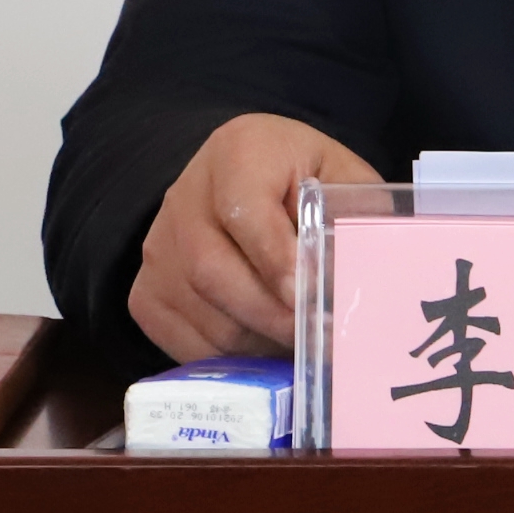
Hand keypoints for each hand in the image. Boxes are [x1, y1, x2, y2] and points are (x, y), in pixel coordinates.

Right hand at [129, 113, 379, 361]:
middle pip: (211, 270)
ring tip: (301, 351)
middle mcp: (184, 198)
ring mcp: (158, 249)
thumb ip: (354, 213)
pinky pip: (184, 343)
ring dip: (254, 343)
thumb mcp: (338, 177)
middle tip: (316, 340)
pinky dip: (229, 360)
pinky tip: (267, 355)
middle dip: (269, 315)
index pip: (244, 210)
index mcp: (237, 152)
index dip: (274, 258)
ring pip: (200, 313)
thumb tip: (366, 277)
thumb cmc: (303, 180)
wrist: (242, 179)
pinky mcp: (147, 293)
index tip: (306, 293)